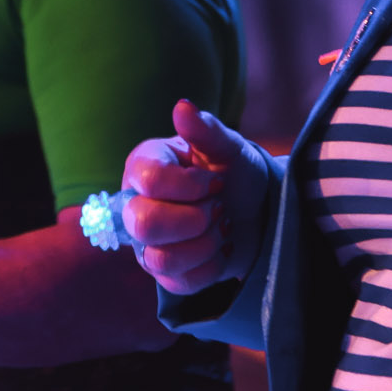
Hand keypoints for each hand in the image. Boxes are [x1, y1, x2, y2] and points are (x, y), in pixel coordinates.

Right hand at [119, 100, 271, 294]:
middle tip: (218, 207)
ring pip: (160, 260)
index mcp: (143, 166)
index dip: (190, 185)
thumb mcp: (229, 148)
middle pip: (144, 224)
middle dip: (195, 219)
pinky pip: (179, 283)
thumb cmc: (235, 173)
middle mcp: (135, 205)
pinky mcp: (164, 276)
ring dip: (205, 244)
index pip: (148, 181)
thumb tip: (182, 107)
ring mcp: (146, 244)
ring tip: (220, 227)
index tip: (215, 180)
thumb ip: (206, 130)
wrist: (256, 212)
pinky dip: (211, 266)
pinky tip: (219, 248)